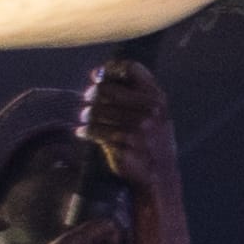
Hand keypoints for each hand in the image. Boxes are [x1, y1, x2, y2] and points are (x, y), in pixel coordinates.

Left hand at [79, 58, 180, 206]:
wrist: (160, 174)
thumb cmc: (152, 138)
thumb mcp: (154, 111)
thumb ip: (132, 92)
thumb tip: (96, 73)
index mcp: (157, 97)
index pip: (131, 69)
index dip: (110, 69)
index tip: (97, 75)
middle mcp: (150, 110)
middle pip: (108, 89)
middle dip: (93, 93)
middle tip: (86, 99)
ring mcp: (138, 127)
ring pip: (99, 110)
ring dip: (87, 114)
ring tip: (84, 117)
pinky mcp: (125, 144)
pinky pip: (96, 131)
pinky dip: (86, 131)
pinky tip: (82, 132)